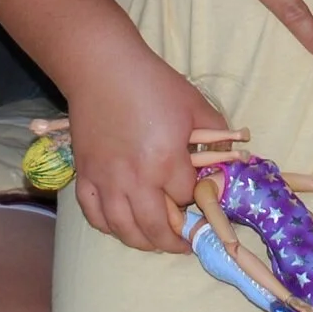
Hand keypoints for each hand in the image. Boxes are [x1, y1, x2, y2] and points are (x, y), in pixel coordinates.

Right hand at [66, 55, 230, 254]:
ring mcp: (106, 181)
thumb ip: (215, 132)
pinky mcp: (85, 176)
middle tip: (184, 242)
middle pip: (156, 228)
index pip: (187, 197)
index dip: (197, 198)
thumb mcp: (194, 104)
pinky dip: (109, 227)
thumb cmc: (152, 84)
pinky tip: (122, 224)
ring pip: (124, 230)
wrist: (103, 69)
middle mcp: (135, 180)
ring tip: (155, 240)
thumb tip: (226, 154)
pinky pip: (95, 216)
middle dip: (174, 241)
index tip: (199, 195)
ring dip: (143, 242)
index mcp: (166, 162)